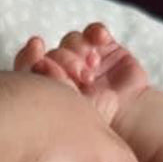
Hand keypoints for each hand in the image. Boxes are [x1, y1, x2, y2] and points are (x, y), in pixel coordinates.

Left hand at [13, 22, 148, 126]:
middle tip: (80, 77)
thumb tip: (37, 72)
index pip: (29, 68)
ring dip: (78, 50)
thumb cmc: (100, 129)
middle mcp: (65, 74)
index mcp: (50, 92)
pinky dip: (95, 32)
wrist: (133, 123)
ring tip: (92, 69)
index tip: (39, 61)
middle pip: (52, 53)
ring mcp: (84, 60)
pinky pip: (93, 32)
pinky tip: (101, 39)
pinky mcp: (105, 49)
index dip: (30, 59)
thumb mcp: (71, 121)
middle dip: (63, 61)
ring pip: (70, 42)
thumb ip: (52, 100)